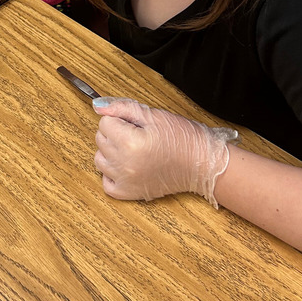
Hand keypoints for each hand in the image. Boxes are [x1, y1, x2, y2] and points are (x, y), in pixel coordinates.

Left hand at [93, 97, 238, 207]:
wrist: (203, 164)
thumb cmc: (184, 139)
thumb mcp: (154, 115)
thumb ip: (123, 108)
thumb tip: (98, 106)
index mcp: (130, 142)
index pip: (104, 122)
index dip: (120, 119)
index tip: (135, 124)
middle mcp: (124, 163)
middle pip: (100, 140)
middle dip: (115, 133)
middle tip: (137, 135)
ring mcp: (125, 180)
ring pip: (100, 160)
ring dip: (111, 152)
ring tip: (133, 150)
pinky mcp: (129, 193)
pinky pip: (106, 182)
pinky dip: (112, 174)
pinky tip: (127, 166)